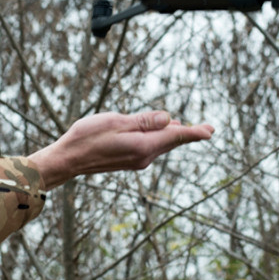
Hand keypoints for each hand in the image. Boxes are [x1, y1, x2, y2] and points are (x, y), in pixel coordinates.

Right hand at [26, 110, 214, 190]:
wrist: (68, 160)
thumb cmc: (87, 137)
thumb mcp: (117, 122)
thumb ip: (144, 121)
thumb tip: (169, 118)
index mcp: (143, 146)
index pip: (175, 136)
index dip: (194, 132)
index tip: (210, 131)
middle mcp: (144, 157)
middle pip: (171, 141)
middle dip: (189, 133)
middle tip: (208, 130)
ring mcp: (137, 160)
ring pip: (161, 144)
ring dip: (173, 134)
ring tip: (187, 127)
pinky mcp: (129, 160)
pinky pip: (151, 147)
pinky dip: (159, 138)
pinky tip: (161, 131)